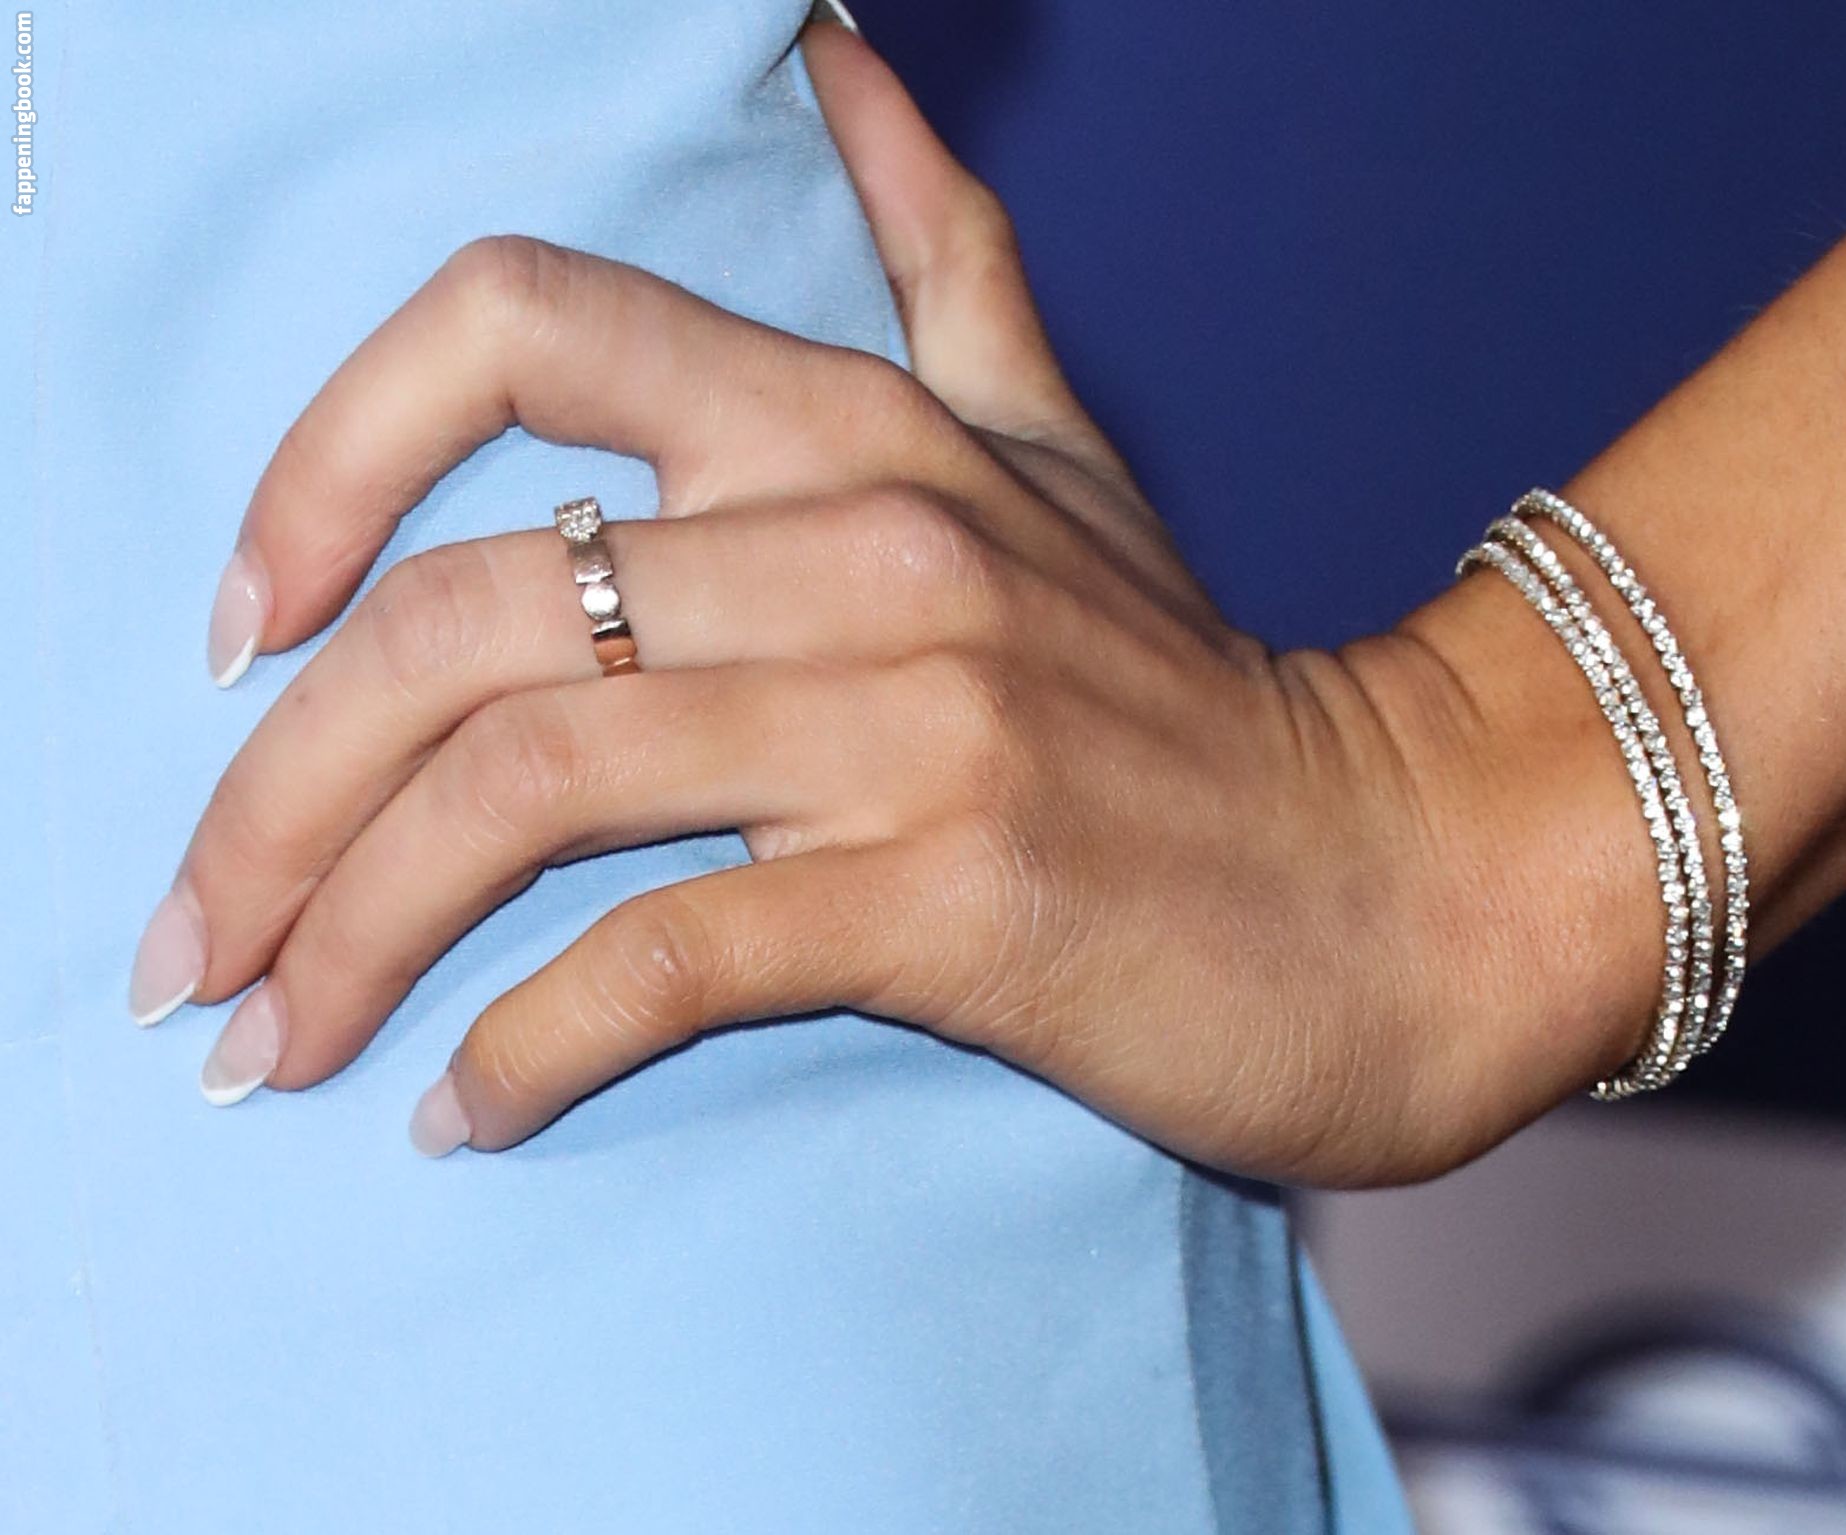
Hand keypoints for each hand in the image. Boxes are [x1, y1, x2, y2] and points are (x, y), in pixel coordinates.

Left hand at [130, 24, 1654, 1184]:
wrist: (1400, 878)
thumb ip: (942, 258)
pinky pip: (662, 958)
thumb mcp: (1065, 449)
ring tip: (266, 1044)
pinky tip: (461, 1107)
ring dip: (346, 930)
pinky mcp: (957, 896)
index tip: (242, 632)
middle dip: (269, 796)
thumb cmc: (1201, 695)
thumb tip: (842, 54)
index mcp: (863, 425)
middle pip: (458, 615)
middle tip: (196, 941)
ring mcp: (917, 717)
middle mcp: (870, 542)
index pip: (516, 327)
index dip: (325, 459)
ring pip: (527, 784)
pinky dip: (523, 1046)